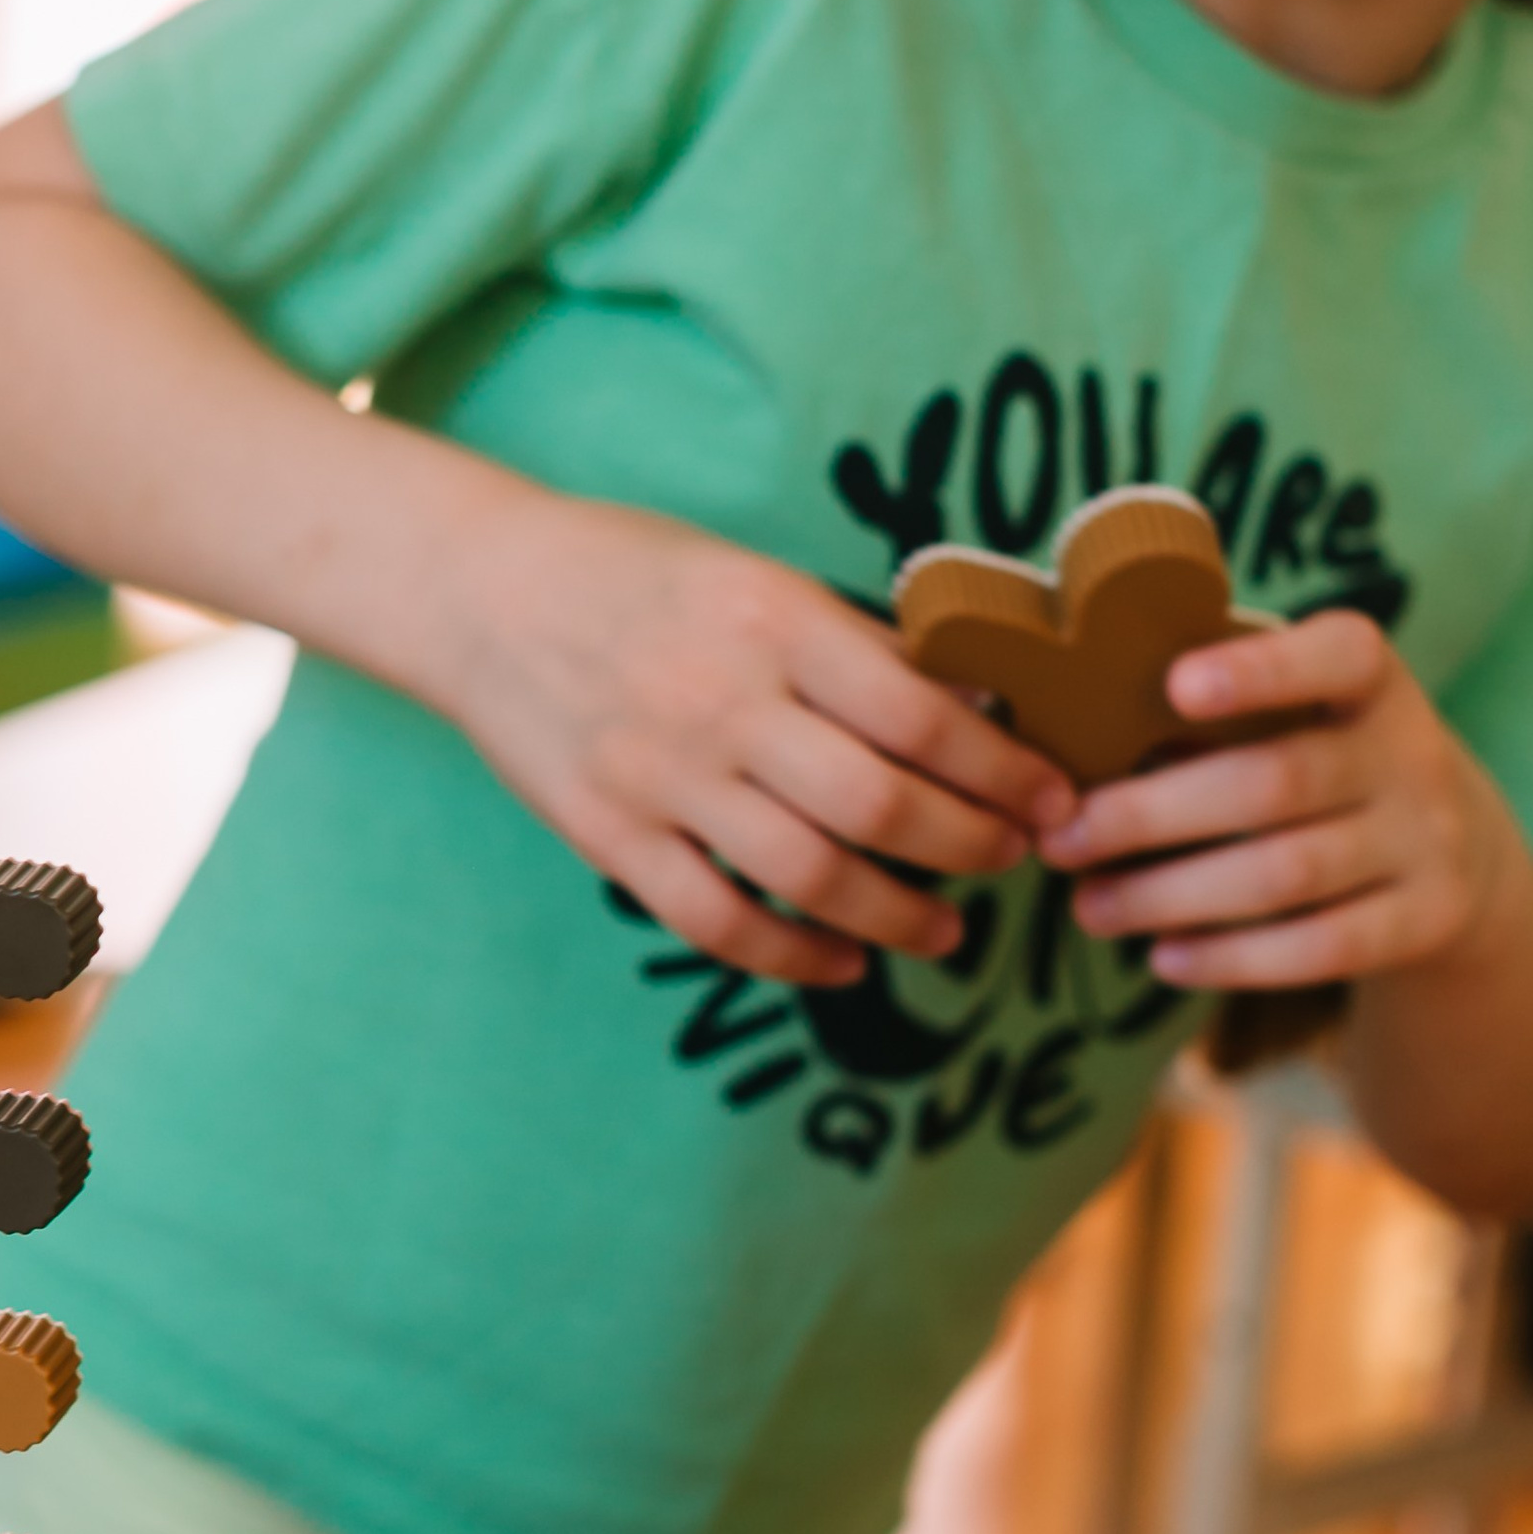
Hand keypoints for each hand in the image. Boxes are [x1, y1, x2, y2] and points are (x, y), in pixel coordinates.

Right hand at [451, 497, 1070, 985]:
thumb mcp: (755, 578)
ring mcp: (661, 775)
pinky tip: (843, 960)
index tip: (1051, 796)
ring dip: (900, 915)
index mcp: (774, 620)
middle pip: (881, 805)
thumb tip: (976, 708)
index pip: (923, 714)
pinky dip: (793, 954)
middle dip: (972, 845)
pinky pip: (717, 921)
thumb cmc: (637, 574)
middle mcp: (722, 701)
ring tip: (946, 931)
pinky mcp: (610, 834)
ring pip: (810, 875)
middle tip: (1012, 857)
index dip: (1005, 769)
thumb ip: (852, 646)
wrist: (481, 592)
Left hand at [1044, 610, 1530, 989]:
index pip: (1334, 656)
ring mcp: (1428, 838)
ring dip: (1170, 896)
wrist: (1452, 850)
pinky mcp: (1429, 918)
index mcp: (1369, 678)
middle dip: (1151, 815)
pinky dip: (1232, 959)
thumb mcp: (1292, 717)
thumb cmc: (1320, 761)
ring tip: (1089, 909)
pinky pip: (1322, 947)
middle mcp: (1410, 751)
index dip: (1259, 669)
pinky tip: (1163, 959)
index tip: (1176, 685)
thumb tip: (1063, 743)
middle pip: (1273, 782)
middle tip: (1062, 840)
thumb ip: (1207, 714)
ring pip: (1285, 873)